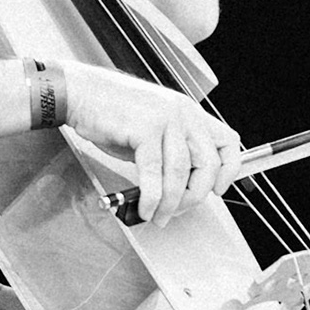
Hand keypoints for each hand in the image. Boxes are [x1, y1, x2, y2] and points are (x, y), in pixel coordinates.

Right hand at [61, 63, 243, 225]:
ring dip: (169, 204)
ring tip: (157, 216)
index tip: (217, 189)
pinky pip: (154, 174)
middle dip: (195, 195)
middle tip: (179, 210)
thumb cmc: (111, 111)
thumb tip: (180, 186)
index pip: (228, 141)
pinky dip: (151, 198)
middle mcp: (183, 113)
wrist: (80, 93)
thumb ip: (172, 150)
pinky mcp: (145, 129)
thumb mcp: (153, 127)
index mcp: (189, 112)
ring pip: (180, 174)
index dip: (229, 169)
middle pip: (208, 163)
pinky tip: (145, 207)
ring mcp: (166, 119)